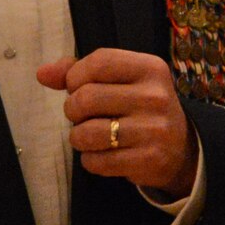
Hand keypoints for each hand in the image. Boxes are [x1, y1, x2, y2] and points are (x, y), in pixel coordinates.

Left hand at [38, 50, 199, 194]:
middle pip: (86, 98)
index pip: (98, 62)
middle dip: (73, 110)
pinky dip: (91, 160)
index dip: (76, 76)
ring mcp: (153, 129)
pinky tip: (102, 154)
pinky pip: (97, 161)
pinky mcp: (148, 159)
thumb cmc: (141, 107)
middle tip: (82, 116)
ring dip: (78, 137)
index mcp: (149, 68)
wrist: (181, 147)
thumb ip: (81, 72)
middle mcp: (154, 96)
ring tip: (88, 136)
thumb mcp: (122, 81)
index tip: (78, 87)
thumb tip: (42, 73)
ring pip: (87, 133)